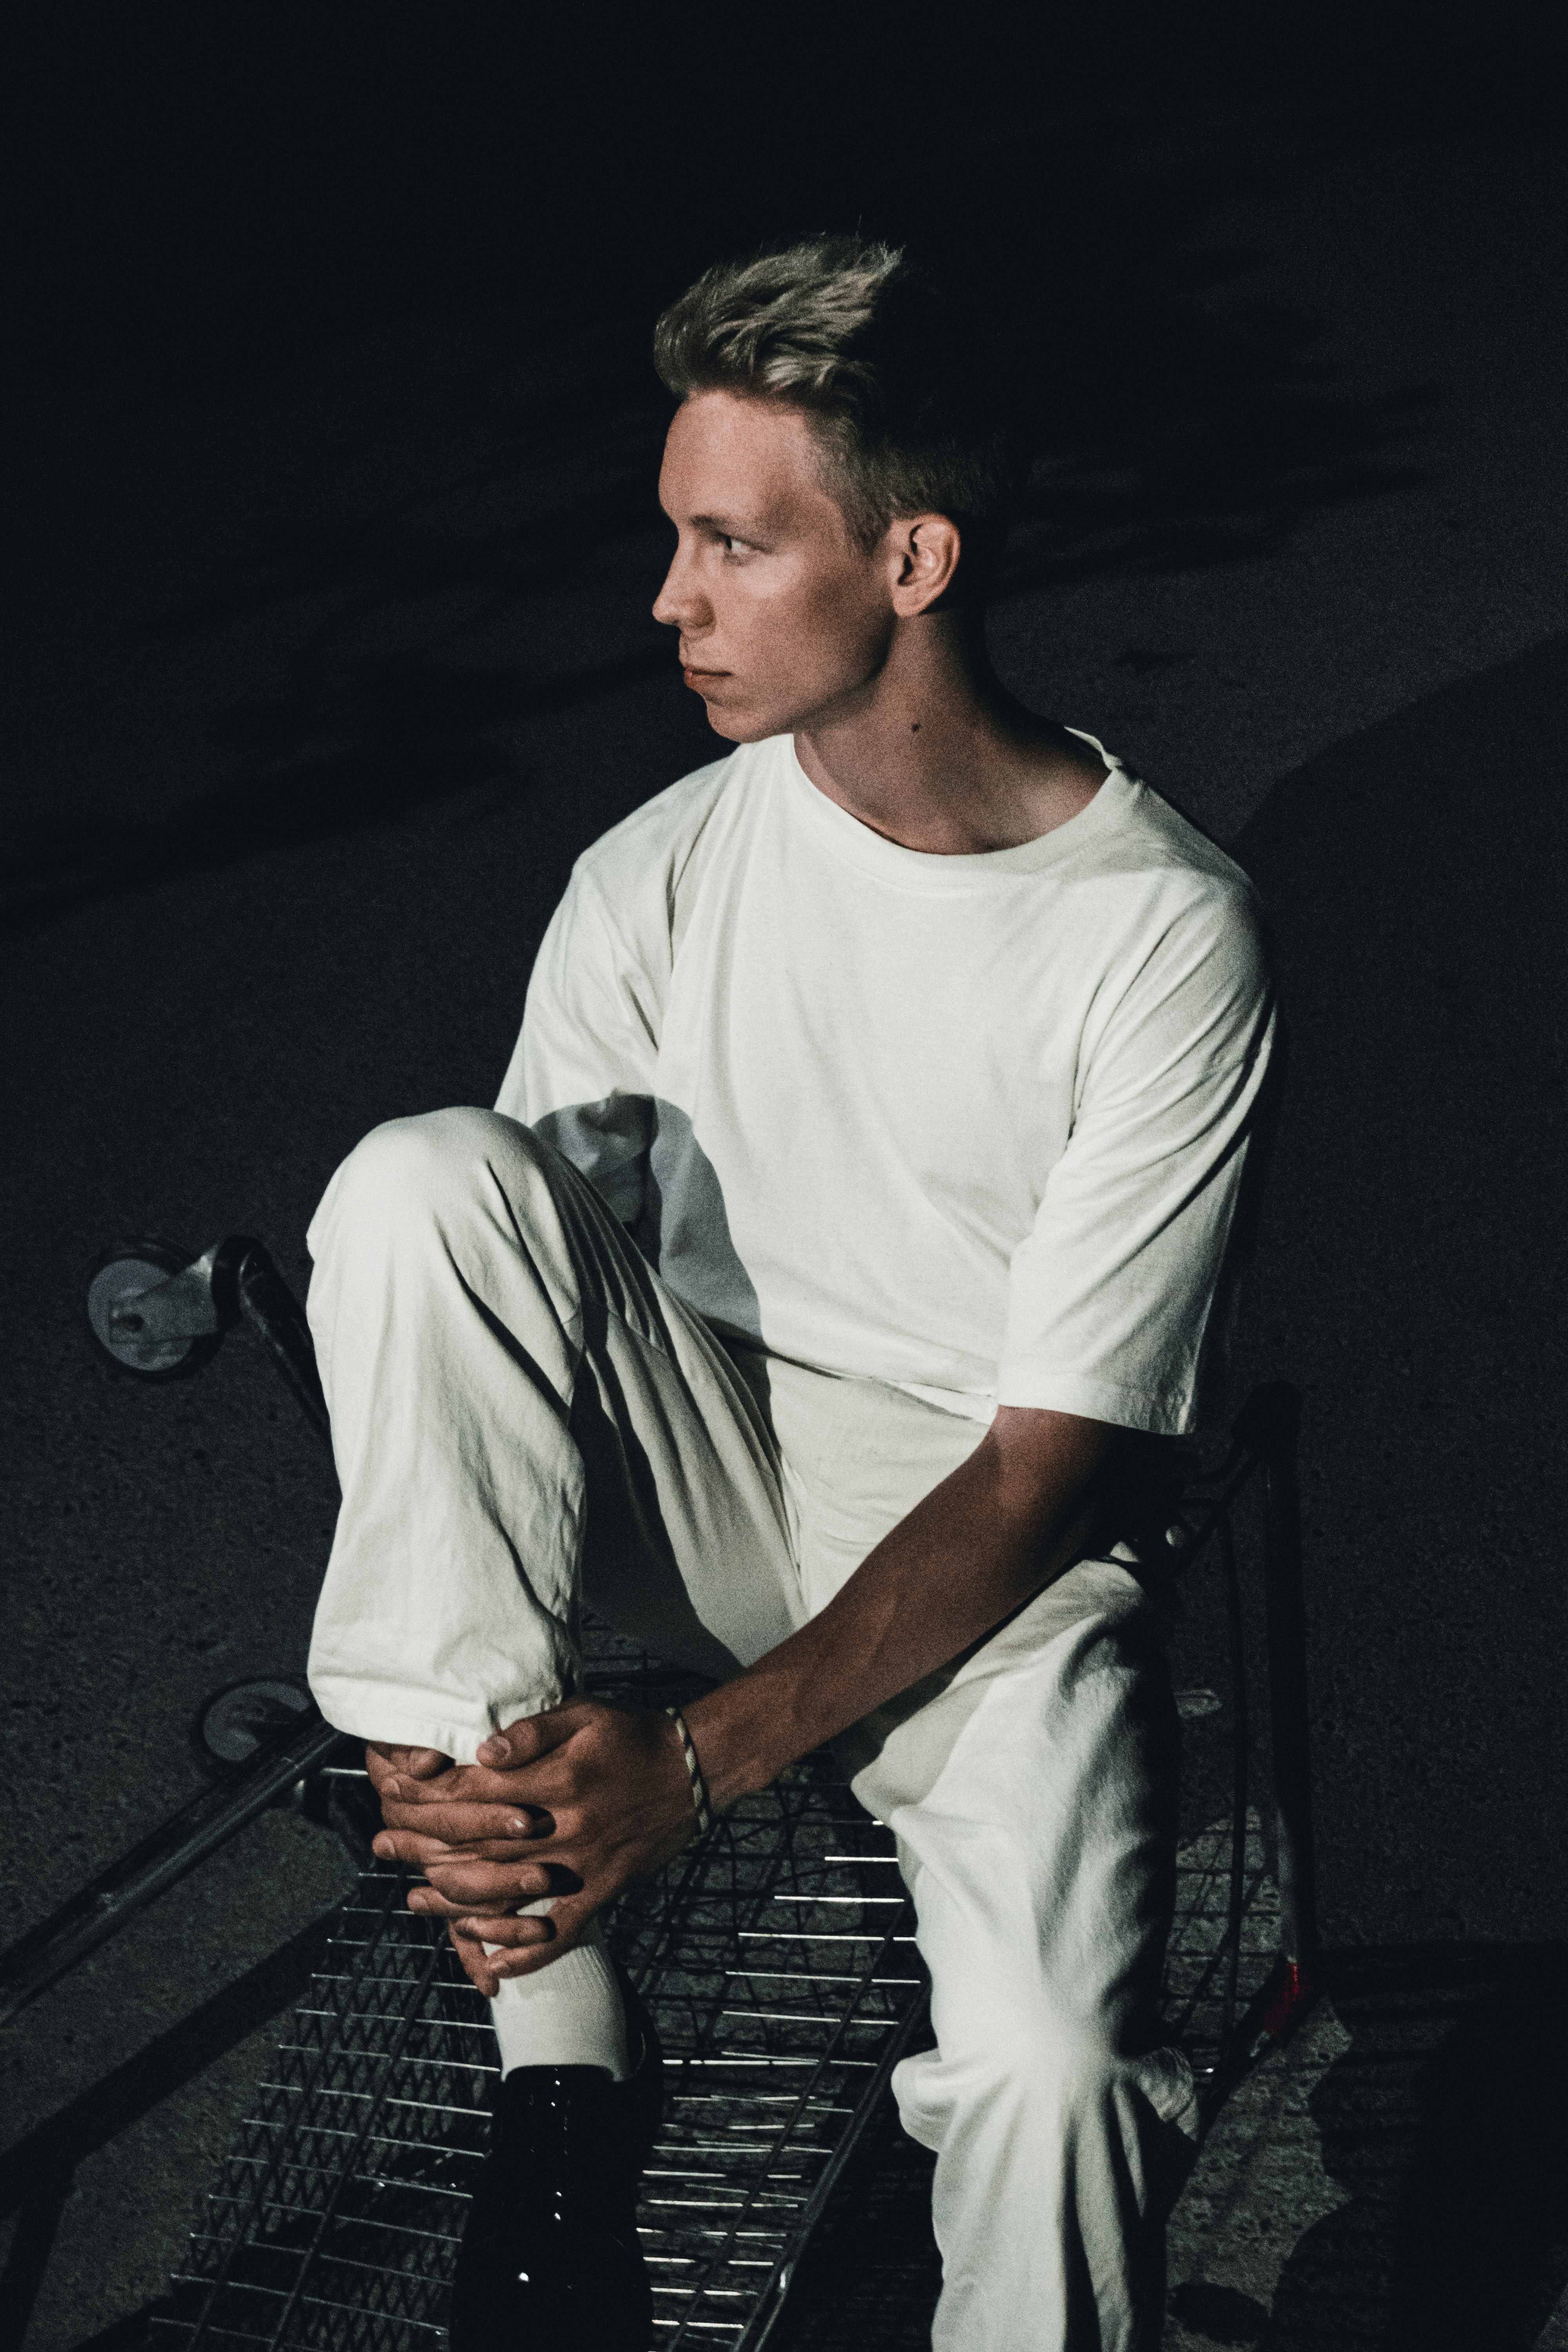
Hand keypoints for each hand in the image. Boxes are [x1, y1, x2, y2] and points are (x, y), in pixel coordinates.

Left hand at [367, 1701, 697, 1995]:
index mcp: (555, 1781)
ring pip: (508, 1894)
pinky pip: (558, 1931)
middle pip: (479, 1847)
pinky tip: (491, 1961)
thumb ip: (532, 1731)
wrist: (692, 1772)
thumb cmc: (632, 1736)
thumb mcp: (584, 1714)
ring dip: (455, 1901)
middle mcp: (563, 1829)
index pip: (475, 1793)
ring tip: (415, 1900)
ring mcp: (581, 1867)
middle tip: (381, 1848)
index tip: (392, 1793)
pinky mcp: (601, 1891)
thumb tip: (482, 1750)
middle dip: (423, 1848)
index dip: (428, 1795)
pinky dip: (523, 1950)